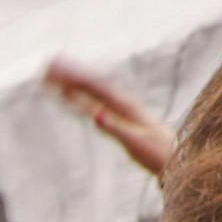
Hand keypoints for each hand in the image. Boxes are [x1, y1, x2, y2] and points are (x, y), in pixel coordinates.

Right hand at [42, 58, 178, 181]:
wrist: (174, 157)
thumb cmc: (156, 152)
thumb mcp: (135, 142)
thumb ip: (115, 127)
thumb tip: (96, 114)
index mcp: (124, 106)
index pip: (95, 87)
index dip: (74, 78)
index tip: (56, 70)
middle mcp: (122, 103)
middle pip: (92, 84)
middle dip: (70, 73)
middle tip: (47, 64)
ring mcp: (121, 109)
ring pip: (93, 90)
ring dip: (73, 81)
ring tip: (53, 73)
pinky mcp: (120, 118)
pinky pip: (96, 102)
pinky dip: (80, 96)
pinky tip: (70, 94)